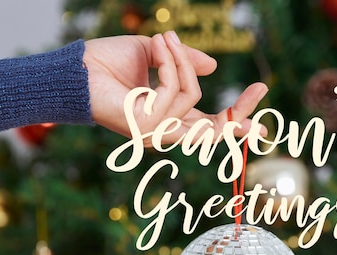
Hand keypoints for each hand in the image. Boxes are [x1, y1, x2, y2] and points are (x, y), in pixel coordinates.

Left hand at [83, 31, 268, 144]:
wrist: (75, 70)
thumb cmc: (109, 64)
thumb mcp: (156, 57)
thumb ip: (185, 63)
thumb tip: (214, 66)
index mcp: (169, 119)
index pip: (210, 123)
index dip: (236, 112)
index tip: (261, 91)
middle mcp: (164, 132)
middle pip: (213, 131)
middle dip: (239, 112)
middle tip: (261, 89)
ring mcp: (154, 133)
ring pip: (192, 98)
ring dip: (181, 62)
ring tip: (163, 40)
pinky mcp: (145, 127)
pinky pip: (173, 90)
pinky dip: (169, 64)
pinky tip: (156, 47)